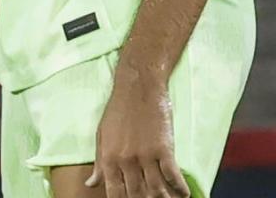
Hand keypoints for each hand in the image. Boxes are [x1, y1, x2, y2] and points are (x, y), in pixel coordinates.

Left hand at [87, 71, 189, 197]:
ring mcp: (146, 155)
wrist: (138, 87)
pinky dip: (180, 188)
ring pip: (156, 189)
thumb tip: (91, 184)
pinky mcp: (164, 148)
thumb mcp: (102, 136)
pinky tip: (184, 194)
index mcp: (109, 158)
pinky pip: (173, 175)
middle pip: (137, 193)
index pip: (114, 192)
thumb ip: (98, 163)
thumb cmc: (118, 110)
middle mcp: (126, 160)